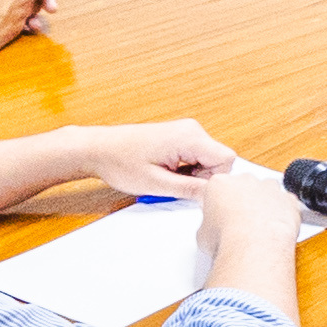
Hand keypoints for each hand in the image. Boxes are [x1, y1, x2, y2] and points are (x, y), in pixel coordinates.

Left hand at [73, 117, 250, 194]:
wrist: (99, 149)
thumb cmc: (121, 162)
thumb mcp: (157, 184)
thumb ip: (191, 190)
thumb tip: (215, 196)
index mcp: (190, 137)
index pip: (227, 160)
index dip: (214, 180)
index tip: (192, 189)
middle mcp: (192, 130)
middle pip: (219, 161)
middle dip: (202, 179)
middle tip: (174, 185)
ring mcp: (186, 132)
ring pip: (208, 161)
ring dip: (192, 175)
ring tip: (166, 178)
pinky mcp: (179, 137)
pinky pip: (196, 157)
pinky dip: (186, 169)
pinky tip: (166, 172)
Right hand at [193, 148, 304, 282]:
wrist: (254, 247)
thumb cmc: (227, 239)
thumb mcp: (203, 235)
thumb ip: (209, 225)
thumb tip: (212, 232)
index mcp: (219, 184)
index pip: (215, 189)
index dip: (217, 204)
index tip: (218, 215)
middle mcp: (245, 181)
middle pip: (243, 185)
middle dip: (241, 200)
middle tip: (238, 223)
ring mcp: (269, 188)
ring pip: (267, 190)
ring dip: (263, 203)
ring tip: (258, 226)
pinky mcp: (288, 199)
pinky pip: (286, 203)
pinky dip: (283, 213)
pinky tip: (276, 228)